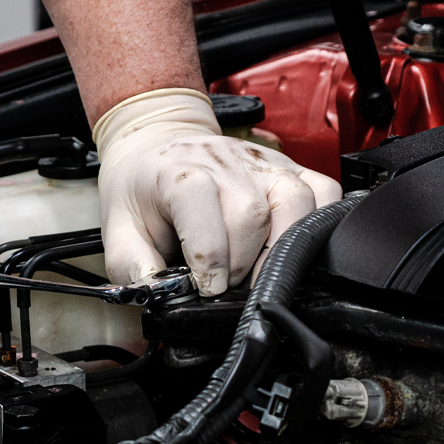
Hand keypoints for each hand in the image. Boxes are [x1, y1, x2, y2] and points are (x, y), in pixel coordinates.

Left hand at [96, 89, 340, 294]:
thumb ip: (132, 265)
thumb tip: (153, 295)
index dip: (209, 253)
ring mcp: (262, 162)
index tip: (208, 286)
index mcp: (177, 170)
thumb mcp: (119, 230)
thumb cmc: (143, 192)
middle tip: (226, 284)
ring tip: (258, 272)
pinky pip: (323, 190)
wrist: (158, 149)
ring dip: (281, 248)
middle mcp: (224, 161)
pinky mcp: (290, 168)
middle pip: (251, 212)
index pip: (200, 200)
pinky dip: (319, 222)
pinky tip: (295, 247)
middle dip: (241, 263)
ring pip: (294, 200)